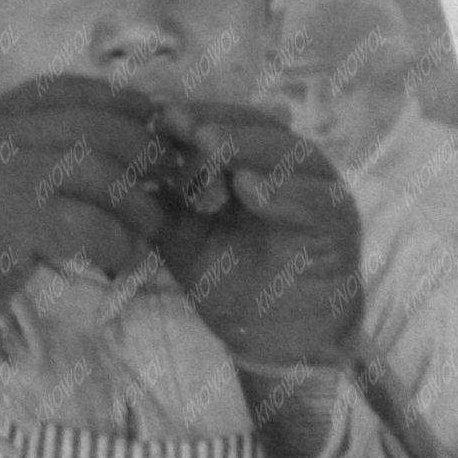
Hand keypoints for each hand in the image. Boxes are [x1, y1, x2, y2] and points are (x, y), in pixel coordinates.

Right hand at [0, 78, 185, 325]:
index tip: (152, 119)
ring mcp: (9, 177)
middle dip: (145, 149)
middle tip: (170, 176)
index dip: (120, 101)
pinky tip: (121, 259)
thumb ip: (25, 142)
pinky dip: (117, 244)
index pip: (69, 91)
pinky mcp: (17, 224)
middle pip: (96, 128)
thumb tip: (96, 140)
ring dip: (139, 203)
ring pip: (101, 174)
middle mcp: (2, 136)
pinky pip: (89, 226)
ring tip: (152, 226)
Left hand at [138, 102, 365, 375]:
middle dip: (215, 124)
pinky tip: (248, 188)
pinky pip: (315, 200)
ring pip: (288, 154)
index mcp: (254, 162)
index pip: (227, 121)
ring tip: (207, 145)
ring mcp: (319, 190)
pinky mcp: (340, 222)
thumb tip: (118, 164)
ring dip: (245, 147)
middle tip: (180, 123)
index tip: (156, 116)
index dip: (194, 115)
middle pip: (257, 128)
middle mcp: (290, 167)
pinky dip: (283, 192)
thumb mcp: (182, 239)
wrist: (277, 341)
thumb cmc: (232, 285)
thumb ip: (160, 203)